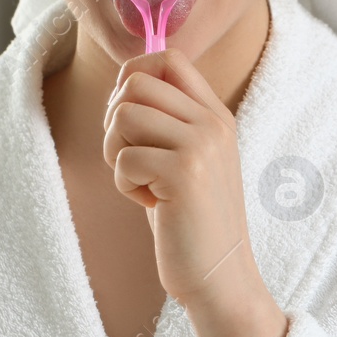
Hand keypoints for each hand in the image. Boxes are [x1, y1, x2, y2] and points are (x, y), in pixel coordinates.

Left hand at [102, 48, 254, 307]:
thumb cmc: (191, 222)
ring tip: (141, 181)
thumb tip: (125, 82)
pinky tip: (151, 205)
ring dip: (116, 152)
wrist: (221, 278)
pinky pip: (124, 159)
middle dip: (115, 121)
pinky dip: (125, 185)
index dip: (133, 79)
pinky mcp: (184, 173)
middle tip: (131, 158)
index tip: (130, 122)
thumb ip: (166, 121)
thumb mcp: (188, 160)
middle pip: (136, 83)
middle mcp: (212, 122)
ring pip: (123, 115)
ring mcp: (201, 145)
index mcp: (215, 115)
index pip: (168, 58)